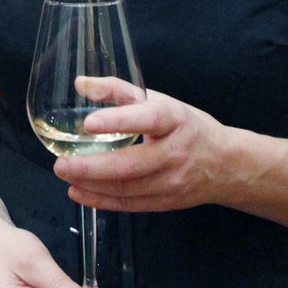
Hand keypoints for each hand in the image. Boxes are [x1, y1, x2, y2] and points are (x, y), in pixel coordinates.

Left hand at [52, 84, 235, 213]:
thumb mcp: (159, 100)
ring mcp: (173, 181)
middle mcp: (175, 153)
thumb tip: (80, 83)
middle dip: (92, 167)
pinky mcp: (167, 202)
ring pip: (127, 189)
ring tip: (65, 175)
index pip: (148, 119)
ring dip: (91, 185)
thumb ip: (119, 91)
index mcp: (175, 120)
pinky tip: (78, 192)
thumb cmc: (185, 126)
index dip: (118, 121)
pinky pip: (130, 204)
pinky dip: (101, 201)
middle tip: (61, 164)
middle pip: (131, 165)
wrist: (225, 163)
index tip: (89, 123)